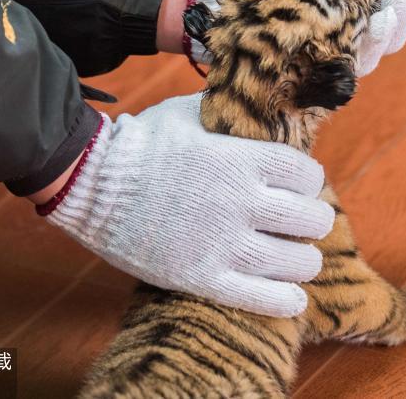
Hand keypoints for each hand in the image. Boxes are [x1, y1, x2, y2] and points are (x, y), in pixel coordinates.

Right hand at [44, 93, 333, 316]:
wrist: (91, 184)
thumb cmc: (141, 143)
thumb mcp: (189, 112)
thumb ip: (228, 114)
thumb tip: (254, 105)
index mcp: (242, 159)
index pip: (306, 174)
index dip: (309, 180)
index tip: (300, 184)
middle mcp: (241, 202)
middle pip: (310, 219)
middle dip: (314, 219)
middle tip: (304, 221)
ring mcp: (222, 243)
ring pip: (295, 261)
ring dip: (305, 259)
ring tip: (299, 256)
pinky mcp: (201, 277)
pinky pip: (260, 297)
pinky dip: (286, 300)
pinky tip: (294, 296)